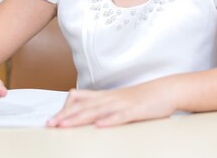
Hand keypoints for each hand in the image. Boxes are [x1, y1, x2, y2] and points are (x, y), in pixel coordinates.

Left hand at [47, 81, 176, 127]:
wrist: (165, 90)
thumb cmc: (142, 97)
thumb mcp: (119, 100)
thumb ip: (103, 106)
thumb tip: (87, 114)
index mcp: (106, 96)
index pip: (80, 100)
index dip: (65, 110)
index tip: (52, 119)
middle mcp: (111, 98)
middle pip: (84, 106)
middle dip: (66, 116)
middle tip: (51, 124)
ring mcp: (122, 104)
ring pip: (97, 111)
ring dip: (80, 118)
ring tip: (66, 125)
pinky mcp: (135, 110)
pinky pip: (121, 116)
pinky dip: (109, 121)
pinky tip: (99, 126)